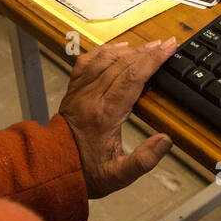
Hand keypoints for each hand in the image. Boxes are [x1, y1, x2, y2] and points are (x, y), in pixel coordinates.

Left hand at [58, 38, 177, 198]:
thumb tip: (165, 141)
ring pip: (105, 58)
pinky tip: (118, 48)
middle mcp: (92, 96)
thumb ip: (144, 160)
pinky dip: (104, 51)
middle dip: (147, 51)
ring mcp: (81, 90)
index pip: (132, 77)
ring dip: (129, 49)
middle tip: (166, 45)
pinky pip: (87, 61)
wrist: (52, 167)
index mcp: (105, 114)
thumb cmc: (86, 171)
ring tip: (149, 46)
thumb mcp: (119, 175)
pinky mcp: (74, 89)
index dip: (153, 60)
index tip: (169, 49)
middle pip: (122, 63)